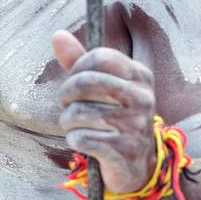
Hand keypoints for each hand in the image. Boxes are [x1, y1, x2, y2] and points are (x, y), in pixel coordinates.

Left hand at [52, 30, 156, 193]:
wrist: (136, 165)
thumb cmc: (113, 116)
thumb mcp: (101, 85)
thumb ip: (79, 60)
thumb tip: (57, 34)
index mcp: (140, 76)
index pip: (100, 56)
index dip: (77, 67)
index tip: (73, 80)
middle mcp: (143, 99)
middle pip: (87, 82)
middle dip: (65, 94)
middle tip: (65, 103)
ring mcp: (136, 126)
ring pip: (80, 112)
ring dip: (67, 119)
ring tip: (73, 123)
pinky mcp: (124, 151)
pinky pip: (82, 138)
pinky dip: (74, 139)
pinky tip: (82, 141)